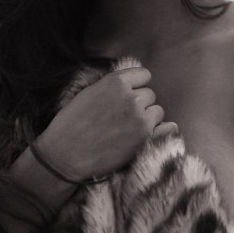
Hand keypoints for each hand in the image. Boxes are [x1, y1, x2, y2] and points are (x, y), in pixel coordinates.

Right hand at [37, 65, 178, 182]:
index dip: (136, 87)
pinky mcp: (146, 140)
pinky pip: (168, 128)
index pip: (143, 75)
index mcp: (116, 82)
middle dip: (139, 105)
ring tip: (128, 131)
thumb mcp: (88, 93)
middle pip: (150, 95)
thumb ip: (112, 86)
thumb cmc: (70, 126)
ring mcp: (141, 119)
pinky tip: (149, 137)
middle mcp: (132, 98)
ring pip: (157, 112)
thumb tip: (131, 84)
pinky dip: (162, 132)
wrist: (64, 157)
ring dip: (147, 119)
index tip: (127, 97)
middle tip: (122, 119)